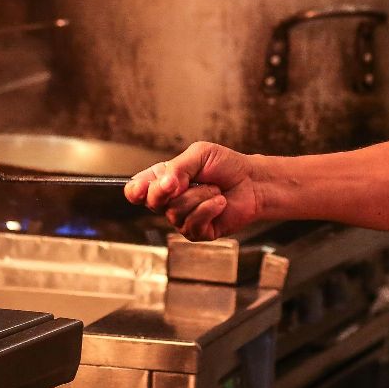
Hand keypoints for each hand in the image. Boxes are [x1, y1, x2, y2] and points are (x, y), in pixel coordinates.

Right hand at [124, 141, 267, 240]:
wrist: (252, 182)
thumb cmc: (226, 166)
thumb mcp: (199, 155)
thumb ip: (177, 168)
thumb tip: (164, 184)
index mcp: (164, 180)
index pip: (137, 190)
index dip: (136, 191)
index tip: (142, 188)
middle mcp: (169, 202)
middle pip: (152, 202)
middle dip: (169, 190)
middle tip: (186, 181)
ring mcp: (182, 219)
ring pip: (175, 212)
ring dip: (199, 196)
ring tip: (214, 189)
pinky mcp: (198, 232)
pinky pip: (194, 224)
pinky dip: (209, 208)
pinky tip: (219, 202)